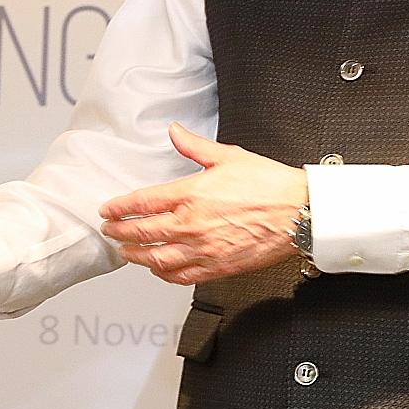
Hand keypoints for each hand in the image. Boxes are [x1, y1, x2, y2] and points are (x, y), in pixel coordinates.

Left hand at [98, 123, 307, 283]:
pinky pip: (182, 277)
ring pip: (157, 259)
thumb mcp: (228, 156)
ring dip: (136, 256)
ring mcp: (204, 249)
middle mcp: (192, 224)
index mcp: (191, 194)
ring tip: (126, 252)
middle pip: (142, 233)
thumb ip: (194, 147)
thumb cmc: (269, 185)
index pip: (142, 203)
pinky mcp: (218, 267)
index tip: (108, 210)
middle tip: (110, 231)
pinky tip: (158, 269)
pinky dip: (163, 274)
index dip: (119, 208)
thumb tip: (175, 131)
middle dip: (119, 232)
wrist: (300, 212)